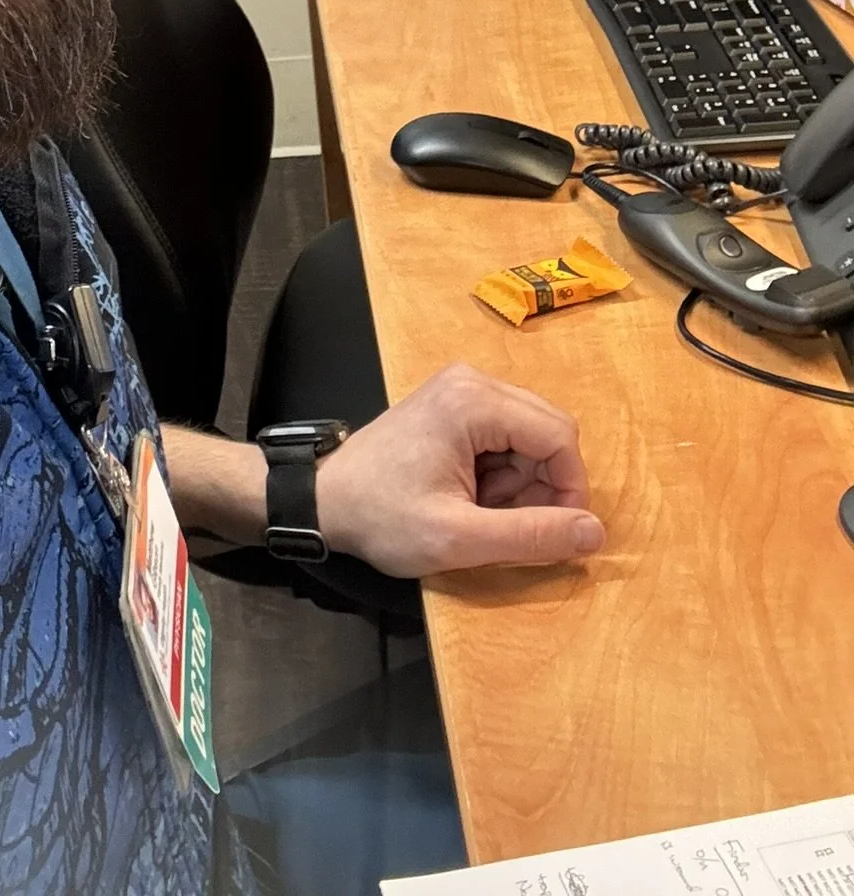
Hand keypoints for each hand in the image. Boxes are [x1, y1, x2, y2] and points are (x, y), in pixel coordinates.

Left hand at [318, 363, 603, 576]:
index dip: (570, 490)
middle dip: (541, 486)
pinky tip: (470, 497)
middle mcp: (473, 381)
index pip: (560, 437)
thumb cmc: (383, 518)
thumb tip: (596, 532)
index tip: (554, 534)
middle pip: (549, 432)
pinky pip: (506, 436)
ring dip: (521, 483)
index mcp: (475, 401)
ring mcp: (462, 389)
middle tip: (502, 523)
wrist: (323, 500)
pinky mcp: (454, 405)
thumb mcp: (459, 539)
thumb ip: (531, 536)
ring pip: (530, 436)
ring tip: (478, 512)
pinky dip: (501, 473)